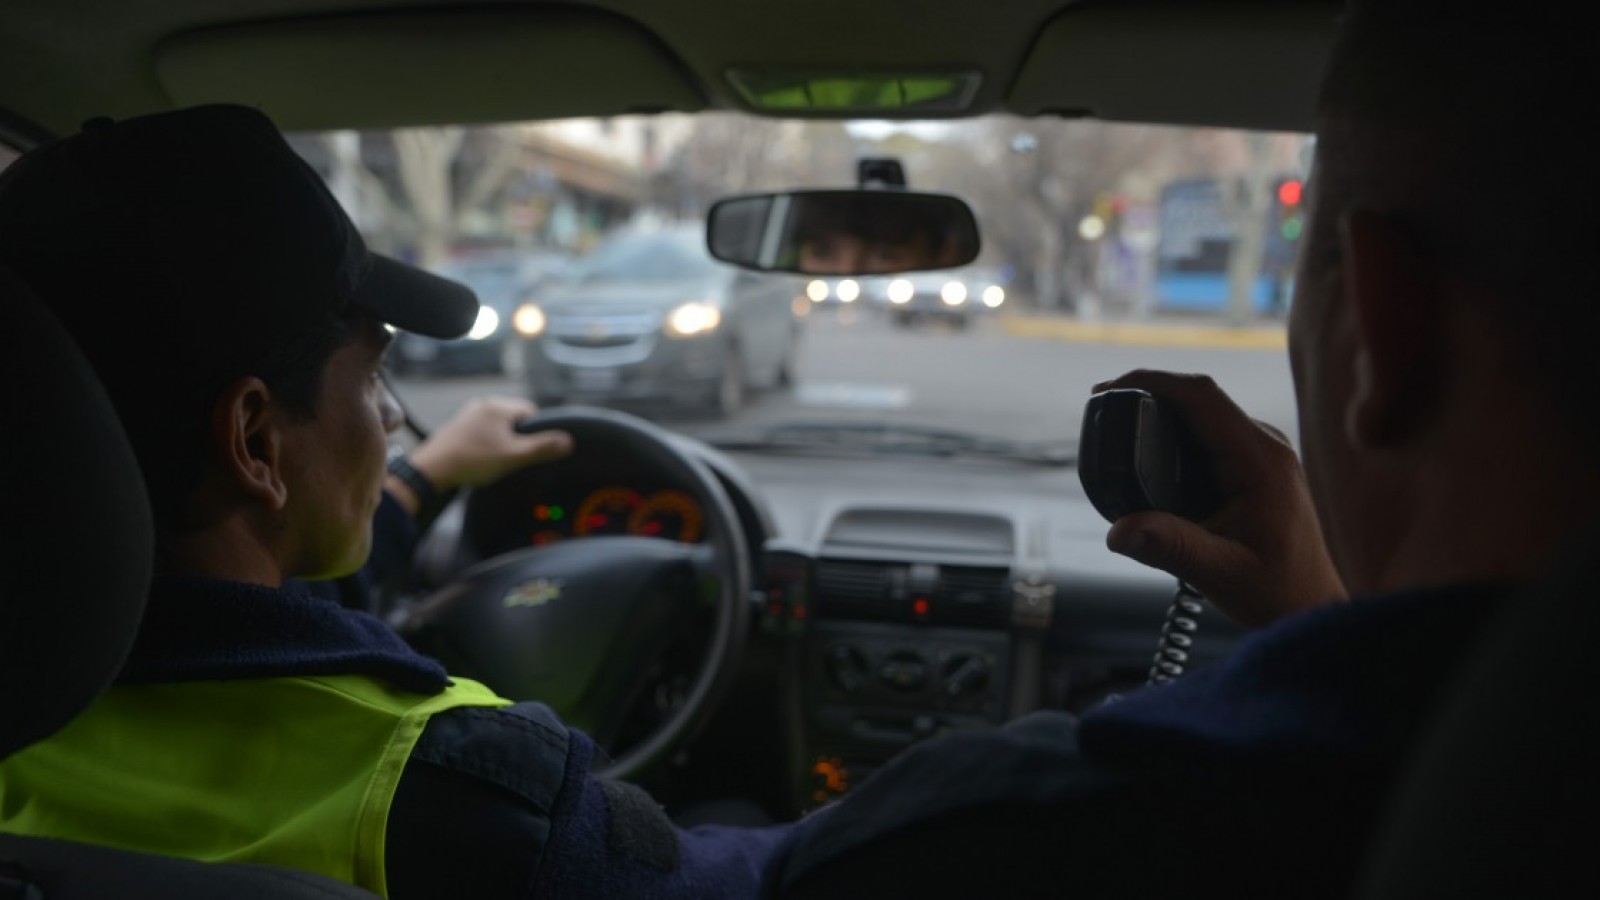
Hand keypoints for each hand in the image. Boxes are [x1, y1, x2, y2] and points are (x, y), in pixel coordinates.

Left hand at [405, 397, 572, 492]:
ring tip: (496, 460)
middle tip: (513, 458)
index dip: (536, 432)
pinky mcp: (458, 426)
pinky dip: (487, 442)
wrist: (433, 469)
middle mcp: (483, 404)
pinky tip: (482, 458)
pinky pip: (483, 430)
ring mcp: (468, 414)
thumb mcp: (513, 456)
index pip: (531, 412)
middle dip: (518, 436)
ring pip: (498, 425)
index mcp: (498, 406)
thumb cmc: (474, 460)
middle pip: (514, 418)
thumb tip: (568, 441)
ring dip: (502, 440)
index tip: (530, 450)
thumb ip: (542, 448)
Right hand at [1091, 370, 1345, 627]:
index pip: (1202, 396)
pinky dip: (1170, 434)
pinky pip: (1206, 434)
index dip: (1151, 381)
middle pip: (1197, 397)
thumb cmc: (1277, 591)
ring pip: (1200, 413)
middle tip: (1100, 406)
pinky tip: (1143, 450)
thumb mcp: (1220, 573)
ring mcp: (1259, 453)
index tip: (1107, 388)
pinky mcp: (1250, 466)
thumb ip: (1171, 548)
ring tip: (1114, 426)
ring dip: (1158, 412)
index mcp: (1261, 460)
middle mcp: (1263, 446)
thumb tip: (1119, 531)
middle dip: (1145, 393)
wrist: (1310, 605)